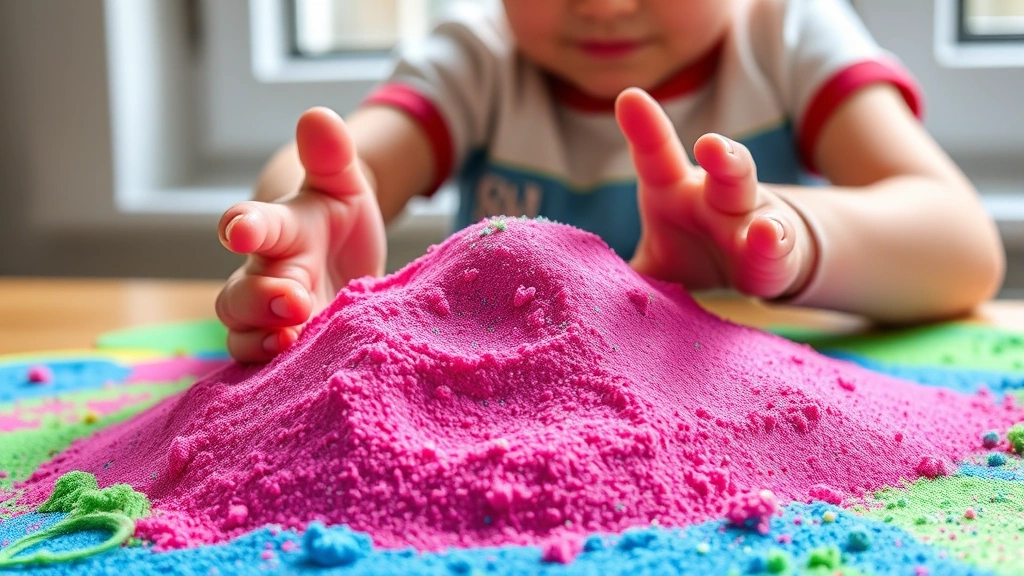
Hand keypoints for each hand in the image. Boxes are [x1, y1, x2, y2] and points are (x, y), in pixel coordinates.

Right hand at [216, 108, 385, 362]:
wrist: (341, 258)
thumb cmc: (337, 219)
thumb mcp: (343, 184)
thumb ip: (331, 155)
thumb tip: (318, 115)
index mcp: (281, 230)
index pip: (252, 223)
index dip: (244, 224)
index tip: (240, 227)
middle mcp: (267, 274)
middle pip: (240, 290)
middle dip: (261, 296)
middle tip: (295, 301)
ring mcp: (271, 316)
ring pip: (241, 331)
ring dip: (261, 339)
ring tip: (289, 342)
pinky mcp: (283, 347)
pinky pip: (259, 365)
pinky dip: (268, 371)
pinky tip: (290, 375)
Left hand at [615, 88, 815, 298]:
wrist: (759, 262)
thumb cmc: (694, 251)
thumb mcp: (653, 262)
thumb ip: (619, 272)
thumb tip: (568, 292)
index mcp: (673, 191)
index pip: (657, 153)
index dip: (645, 127)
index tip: (630, 98)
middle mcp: (713, 196)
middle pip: (719, 166)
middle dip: (718, 154)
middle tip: (708, 144)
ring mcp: (749, 218)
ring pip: (750, 194)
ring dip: (747, 188)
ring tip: (744, 196)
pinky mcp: (777, 252)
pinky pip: (776, 248)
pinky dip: (772, 245)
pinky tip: (769, 240)